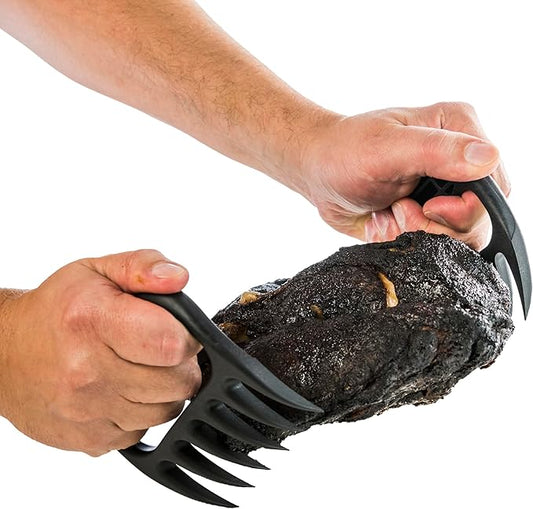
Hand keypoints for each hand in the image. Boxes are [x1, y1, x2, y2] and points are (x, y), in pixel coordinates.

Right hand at [0, 250, 201, 455]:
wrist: (3, 353)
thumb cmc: (55, 310)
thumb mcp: (98, 271)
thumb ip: (143, 266)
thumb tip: (178, 278)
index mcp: (93, 322)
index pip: (172, 343)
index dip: (188, 337)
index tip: (180, 332)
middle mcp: (87, 371)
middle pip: (178, 383)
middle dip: (181, 365)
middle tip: (161, 351)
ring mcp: (86, 411)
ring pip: (165, 412)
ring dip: (163, 391)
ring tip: (141, 369)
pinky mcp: (87, 439)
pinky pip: (140, 433)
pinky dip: (140, 414)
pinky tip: (121, 391)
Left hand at [300, 102, 509, 249]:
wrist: (318, 172)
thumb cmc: (344, 151)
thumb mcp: (387, 147)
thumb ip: (436, 151)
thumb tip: (487, 158)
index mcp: (459, 131)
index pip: (492, 185)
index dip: (466, 208)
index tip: (429, 208)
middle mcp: (457, 162)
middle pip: (478, 218)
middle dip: (437, 226)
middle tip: (401, 210)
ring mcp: (441, 192)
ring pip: (456, 237)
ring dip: (419, 233)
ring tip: (391, 212)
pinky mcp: (426, 214)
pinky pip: (432, 243)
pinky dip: (408, 240)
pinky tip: (387, 220)